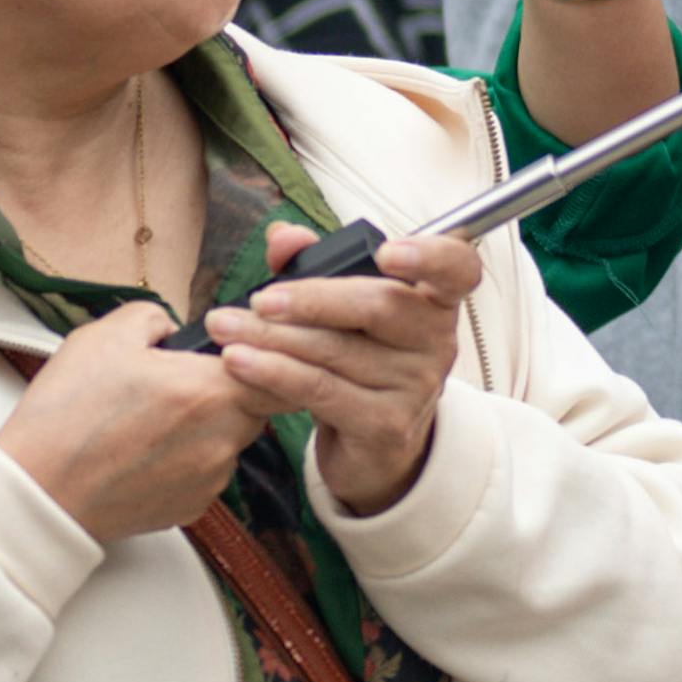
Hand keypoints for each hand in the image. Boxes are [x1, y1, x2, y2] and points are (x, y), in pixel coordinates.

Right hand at [1, 293, 288, 541]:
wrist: (37, 493)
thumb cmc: (65, 417)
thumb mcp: (105, 336)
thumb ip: (156, 318)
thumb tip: (175, 329)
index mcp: (209, 390)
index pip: (282, 367)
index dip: (270, 352)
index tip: (246, 345)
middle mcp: (221, 439)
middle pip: (260, 404)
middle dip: (236, 387)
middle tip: (186, 379)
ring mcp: (209, 479)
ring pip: (232, 439)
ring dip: (210, 424)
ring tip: (154, 417)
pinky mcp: (192, 508)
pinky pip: (207, 471)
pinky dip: (188, 457)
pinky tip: (146, 449)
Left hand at [215, 213, 487, 515]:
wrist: (375, 446)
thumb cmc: (360, 361)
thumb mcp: (343, 311)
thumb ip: (315, 265)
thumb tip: (282, 235)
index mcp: (433, 300)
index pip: (456, 268)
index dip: (430, 255)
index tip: (387, 252)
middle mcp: (436, 341)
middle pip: (379, 306)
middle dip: (312, 299)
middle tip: (259, 299)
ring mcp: (416, 386)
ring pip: (336, 350)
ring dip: (272, 337)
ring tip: (224, 327)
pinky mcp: (385, 425)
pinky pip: (320, 389)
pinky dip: (272, 372)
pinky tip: (237, 361)